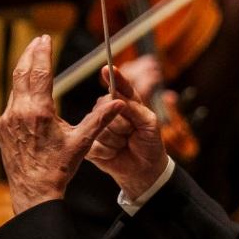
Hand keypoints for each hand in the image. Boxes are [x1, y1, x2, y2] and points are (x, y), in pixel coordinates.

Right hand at [83, 63, 168, 197]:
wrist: (144, 169)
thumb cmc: (149, 143)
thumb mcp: (149, 123)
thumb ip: (135, 108)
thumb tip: (117, 96)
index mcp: (124, 102)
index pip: (118, 87)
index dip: (113, 78)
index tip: (106, 69)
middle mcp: (106, 110)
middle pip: (106, 108)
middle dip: (122, 125)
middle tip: (131, 134)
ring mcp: (96, 126)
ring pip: (101, 128)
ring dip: (116, 141)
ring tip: (123, 144)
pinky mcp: (89, 143)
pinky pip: (94, 144)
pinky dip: (108, 152)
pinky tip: (113, 154)